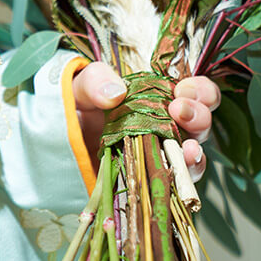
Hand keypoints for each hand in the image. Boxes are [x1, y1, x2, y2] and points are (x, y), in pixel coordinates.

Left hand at [72, 62, 219, 180]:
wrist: (58, 142)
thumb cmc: (75, 107)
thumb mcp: (80, 86)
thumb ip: (95, 80)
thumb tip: (116, 92)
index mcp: (157, 97)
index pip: (194, 91)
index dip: (199, 90)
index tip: (182, 90)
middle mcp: (167, 125)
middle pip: (201, 121)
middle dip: (199, 115)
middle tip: (178, 111)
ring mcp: (161, 153)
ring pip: (195, 152)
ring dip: (196, 149)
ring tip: (188, 147)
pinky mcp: (151, 178)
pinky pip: (178, 179)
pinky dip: (186, 174)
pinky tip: (183, 166)